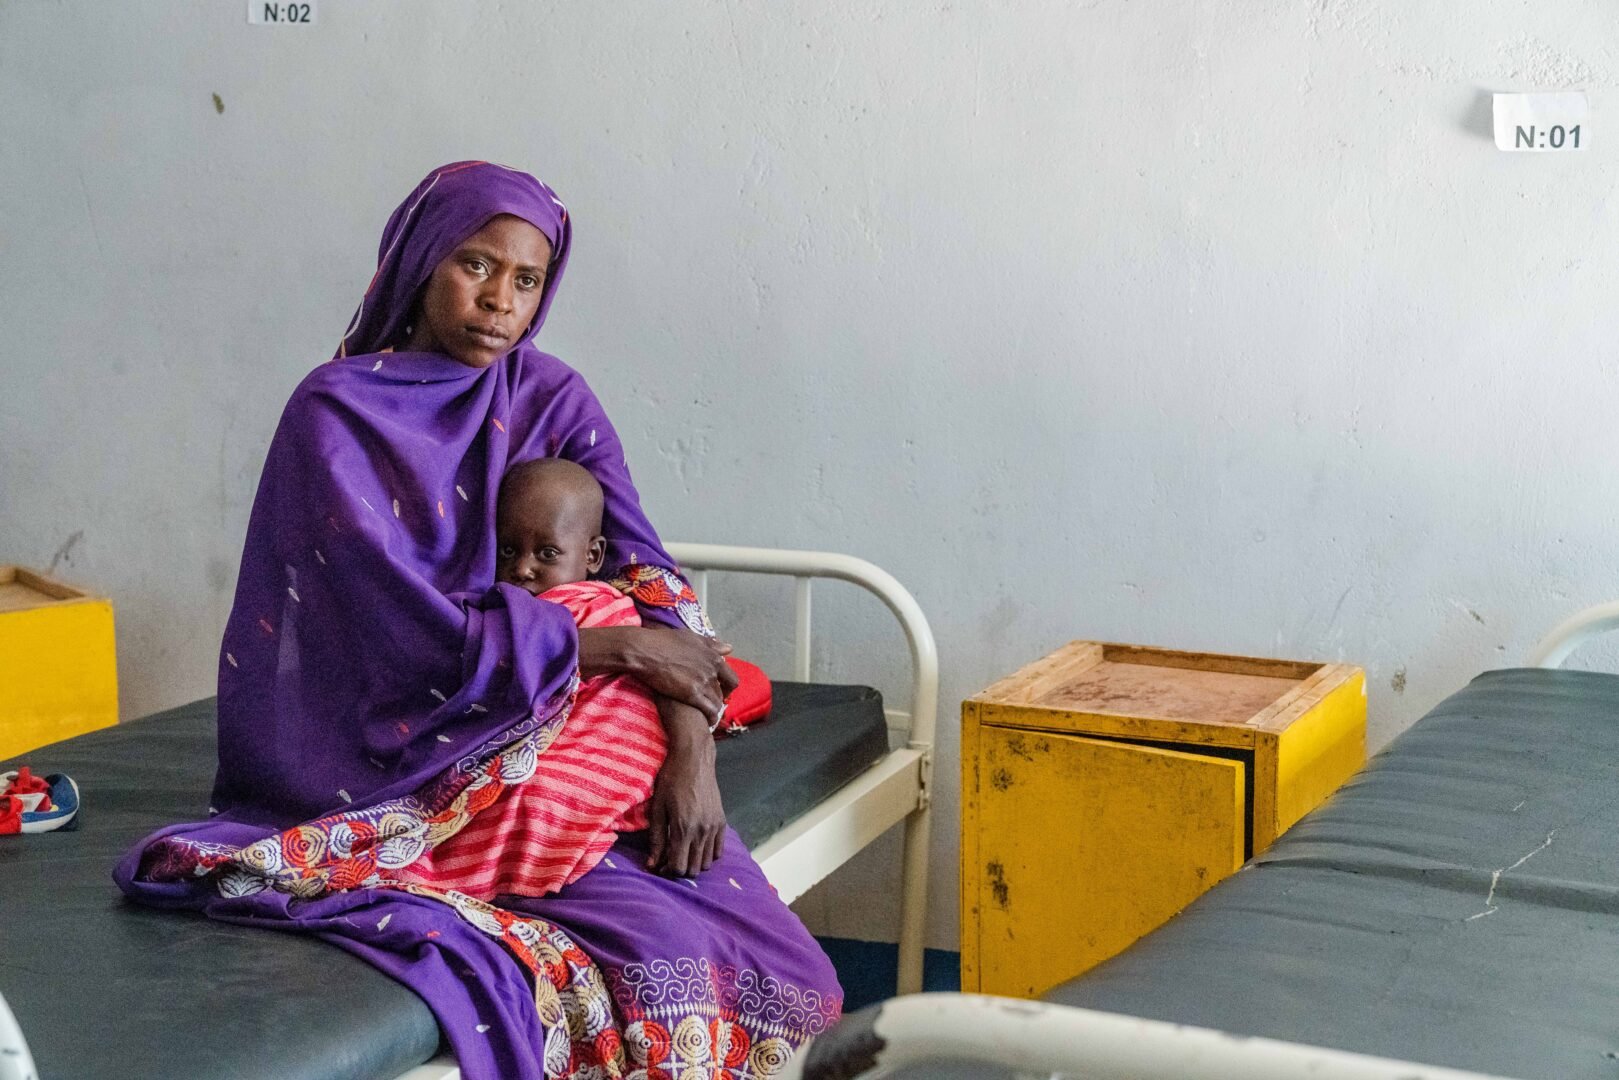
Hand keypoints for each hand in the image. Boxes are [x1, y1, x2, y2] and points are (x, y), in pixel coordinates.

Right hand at [579, 626, 738, 725]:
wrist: (644, 651)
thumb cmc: (663, 641)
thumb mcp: (690, 637)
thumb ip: (710, 645)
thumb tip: (728, 648)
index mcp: (712, 656)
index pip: (730, 676)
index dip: (727, 686)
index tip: (720, 690)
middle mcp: (712, 668)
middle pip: (726, 690)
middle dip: (722, 699)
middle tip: (714, 704)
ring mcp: (703, 682)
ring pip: (718, 701)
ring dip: (715, 709)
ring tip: (708, 715)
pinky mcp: (692, 694)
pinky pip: (709, 711)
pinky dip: (711, 718)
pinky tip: (707, 723)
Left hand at [647, 698, 726, 876]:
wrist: (693, 759)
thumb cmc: (670, 780)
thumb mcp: (657, 808)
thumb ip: (656, 838)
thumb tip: (652, 864)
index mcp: (683, 828)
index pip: (679, 867)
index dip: (667, 871)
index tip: (659, 865)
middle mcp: (702, 831)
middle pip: (694, 869)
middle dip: (679, 870)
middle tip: (668, 860)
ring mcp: (714, 827)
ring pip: (707, 863)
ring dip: (693, 863)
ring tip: (681, 852)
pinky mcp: (721, 821)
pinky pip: (718, 850)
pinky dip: (707, 855)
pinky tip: (696, 846)